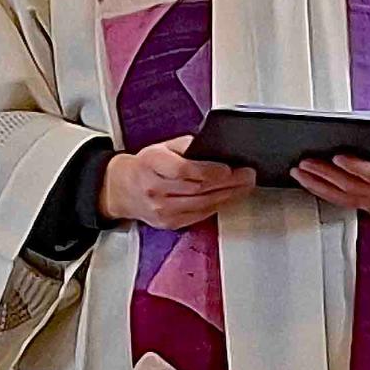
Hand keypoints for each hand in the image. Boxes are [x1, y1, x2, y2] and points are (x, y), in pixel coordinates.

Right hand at [98, 136, 254, 229]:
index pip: (183, 170)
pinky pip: (200, 215)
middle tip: (248, 176)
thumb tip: (214, 148)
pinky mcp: (169, 223)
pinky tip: (229, 197)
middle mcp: (154, 189)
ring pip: (202, 204)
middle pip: (198, 189)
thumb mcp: (161, 147)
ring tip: (245, 186)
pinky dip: (218, 205)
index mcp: (151, 164)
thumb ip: (186, 146)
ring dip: (229, 195)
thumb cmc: (145, 166)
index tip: (228, 168)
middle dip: (229, 183)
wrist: (122, 189)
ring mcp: (161, 210)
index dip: (209, 171)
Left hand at [291, 123, 369, 212]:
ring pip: (344, 196)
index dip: (358, 168)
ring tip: (299, 171)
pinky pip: (342, 200)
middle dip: (327, 175)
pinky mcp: (368, 202)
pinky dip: (322, 192)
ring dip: (319, 185)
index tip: (340, 157)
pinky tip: (307, 181)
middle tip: (307, 162)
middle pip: (354, 187)